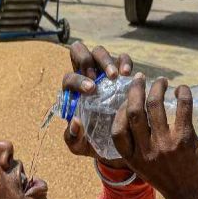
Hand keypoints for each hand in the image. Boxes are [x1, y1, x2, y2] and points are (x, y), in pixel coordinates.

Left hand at [61, 43, 132, 169]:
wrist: (118, 144)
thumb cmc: (94, 142)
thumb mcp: (80, 146)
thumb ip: (72, 138)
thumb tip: (75, 122)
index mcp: (73, 93)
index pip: (69, 78)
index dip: (77, 80)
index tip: (90, 90)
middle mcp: (86, 77)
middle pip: (79, 52)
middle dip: (86, 61)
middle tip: (98, 78)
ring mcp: (103, 72)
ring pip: (99, 52)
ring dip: (106, 61)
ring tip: (115, 77)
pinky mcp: (122, 72)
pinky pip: (122, 59)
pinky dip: (125, 62)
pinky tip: (128, 75)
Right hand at [111, 75, 197, 198]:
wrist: (192, 197)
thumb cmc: (168, 181)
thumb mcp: (143, 168)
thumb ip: (137, 148)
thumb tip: (134, 119)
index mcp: (133, 158)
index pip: (117, 130)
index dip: (120, 111)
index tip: (128, 101)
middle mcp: (146, 150)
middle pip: (134, 111)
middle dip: (136, 89)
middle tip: (141, 79)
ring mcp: (165, 145)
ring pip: (155, 104)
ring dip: (158, 87)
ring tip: (162, 82)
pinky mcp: (185, 140)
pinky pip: (182, 108)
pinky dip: (182, 93)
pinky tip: (182, 90)